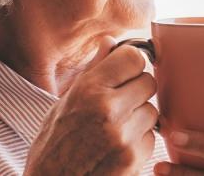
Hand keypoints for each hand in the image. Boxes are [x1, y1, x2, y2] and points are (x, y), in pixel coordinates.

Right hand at [24, 36, 157, 175]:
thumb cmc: (52, 147)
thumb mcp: (62, 103)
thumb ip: (92, 71)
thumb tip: (110, 42)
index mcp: (88, 90)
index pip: (134, 58)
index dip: (130, 64)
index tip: (124, 72)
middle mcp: (108, 110)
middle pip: (148, 82)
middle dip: (136, 89)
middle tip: (118, 102)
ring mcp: (124, 136)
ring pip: (152, 111)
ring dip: (139, 117)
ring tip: (114, 128)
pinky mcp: (134, 160)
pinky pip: (150, 138)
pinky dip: (138, 141)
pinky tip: (116, 147)